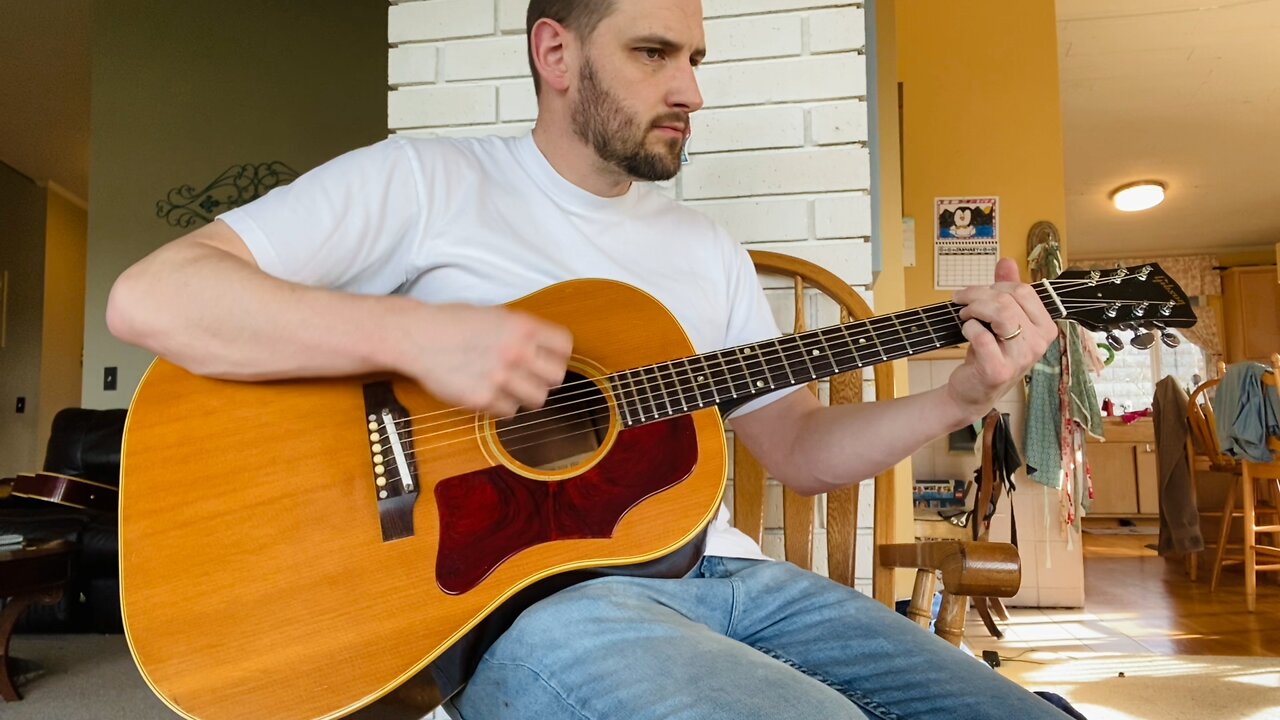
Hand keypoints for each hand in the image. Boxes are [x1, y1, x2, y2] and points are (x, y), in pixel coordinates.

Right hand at [393, 302, 572, 416]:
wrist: (418, 336)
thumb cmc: (454, 323)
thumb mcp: (496, 315)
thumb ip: (523, 332)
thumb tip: (548, 352)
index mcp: (523, 327)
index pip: (564, 346)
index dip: (557, 354)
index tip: (548, 358)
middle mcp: (516, 352)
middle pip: (556, 377)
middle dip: (545, 378)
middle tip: (530, 376)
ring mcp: (500, 377)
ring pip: (537, 399)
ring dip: (525, 395)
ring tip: (509, 387)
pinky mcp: (483, 399)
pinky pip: (509, 413)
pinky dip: (502, 407)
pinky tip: (489, 394)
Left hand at [946, 258, 1056, 420]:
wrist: (972, 391)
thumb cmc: (987, 353)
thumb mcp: (999, 321)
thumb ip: (1004, 291)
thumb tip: (1006, 261)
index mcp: (1045, 328)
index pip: (1024, 291)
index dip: (995, 285)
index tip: (977, 293)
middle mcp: (1039, 343)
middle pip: (1009, 299)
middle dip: (978, 294)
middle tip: (962, 302)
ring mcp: (1021, 358)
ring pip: (1001, 313)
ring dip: (974, 308)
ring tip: (964, 315)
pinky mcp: (998, 370)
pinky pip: (981, 334)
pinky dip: (968, 328)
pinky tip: (966, 333)